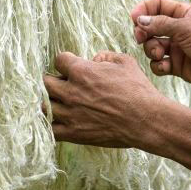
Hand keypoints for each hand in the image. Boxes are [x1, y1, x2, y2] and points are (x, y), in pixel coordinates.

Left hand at [43, 51, 167, 148]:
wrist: (146, 120)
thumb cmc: (138, 90)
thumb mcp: (125, 62)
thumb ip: (105, 56)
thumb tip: (94, 60)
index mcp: (81, 71)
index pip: (58, 59)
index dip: (66, 61)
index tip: (72, 66)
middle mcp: (71, 91)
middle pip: (44, 82)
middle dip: (52, 80)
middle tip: (62, 83)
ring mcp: (70, 113)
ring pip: (44, 105)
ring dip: (50, 101)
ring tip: (59, 101)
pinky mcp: (74, 133)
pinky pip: (50, 129)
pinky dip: (51, 124)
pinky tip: (59, 120)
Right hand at [130, 0, 190, 92]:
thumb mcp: (185, 28)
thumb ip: (160, 23)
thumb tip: (139, 20)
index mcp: (184, 13)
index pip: (157, 4)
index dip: (144, 9)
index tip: (134, 18)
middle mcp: (178, 28)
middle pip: (150, 25)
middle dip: (143, 32)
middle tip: (141, 38)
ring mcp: (177, 47)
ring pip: (152, 45)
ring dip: (152, 50)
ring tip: (161, 54)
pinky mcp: (176, 64)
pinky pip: (158, 63)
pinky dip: (158, 65)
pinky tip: (167, 67)